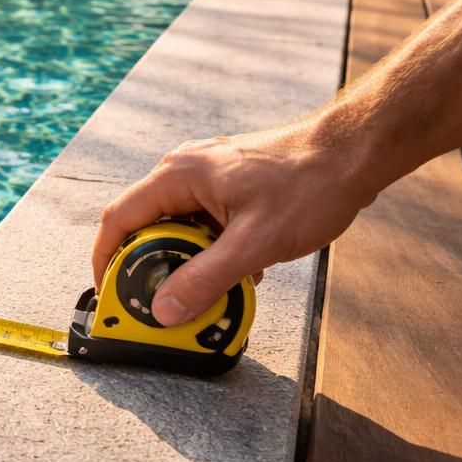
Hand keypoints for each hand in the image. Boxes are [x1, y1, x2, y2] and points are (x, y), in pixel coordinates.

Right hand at [92, 116, 378, 325]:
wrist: (355, 153)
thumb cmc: (310, 184)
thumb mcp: (254, 244)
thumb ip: (205, 279)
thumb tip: (165, 308)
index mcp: (177, 176)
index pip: (119, 220)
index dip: (106, 260)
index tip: (109, 293)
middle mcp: (184, 171)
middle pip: (146, 226)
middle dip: (151, 267)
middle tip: (160, 303)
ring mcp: (207, 176)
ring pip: (177, 227)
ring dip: (187, 261)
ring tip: (208, 290)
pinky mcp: (229, 185)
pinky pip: (203, 223)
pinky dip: (211, 251)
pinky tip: (239, 271)